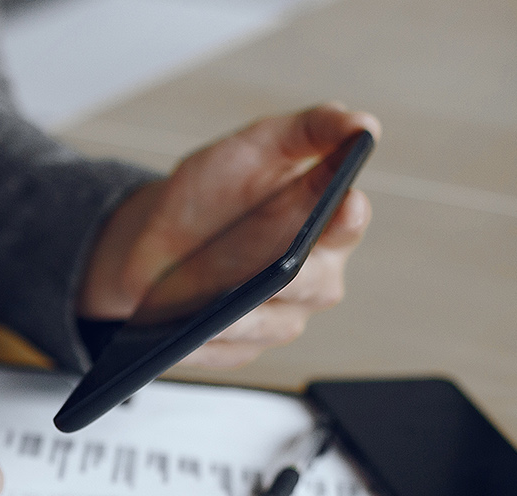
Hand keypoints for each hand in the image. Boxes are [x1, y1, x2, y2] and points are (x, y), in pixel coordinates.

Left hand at [78, 104, 379, 369]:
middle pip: (313, 284)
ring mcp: (276, 319)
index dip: (347, 216)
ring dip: (241, 317)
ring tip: (214, 311)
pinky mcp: (238, 349)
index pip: (348, 223)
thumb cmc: (216, 192)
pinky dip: (202, 344)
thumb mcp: (255, 147)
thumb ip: (308, 129)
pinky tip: (181, 336)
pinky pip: (223, 352)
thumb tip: (361, 122)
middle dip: (292, 276)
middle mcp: (312, 278)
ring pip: (268, 325)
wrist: (155, 237)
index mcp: (325, 226)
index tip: (344, 202)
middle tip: (273, 271)